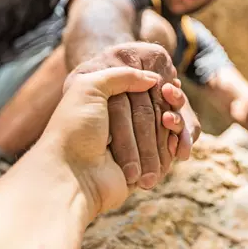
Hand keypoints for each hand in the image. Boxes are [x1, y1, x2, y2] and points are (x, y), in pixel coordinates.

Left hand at [68, 42, 191, 188]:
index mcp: (105, 104)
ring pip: (163, 131)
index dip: (156, 87)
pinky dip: (173, 145)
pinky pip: (166, 154)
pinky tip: (177, 140)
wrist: (70, 174)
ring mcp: (131, 146)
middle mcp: (117, 124)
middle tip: (171, 98)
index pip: (141, 92)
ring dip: (171, 125)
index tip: (168, 84)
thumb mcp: (89, 87)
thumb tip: (152, 78)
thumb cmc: (75, 128)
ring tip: (170, 120)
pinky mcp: (142, 167)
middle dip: (166, 106)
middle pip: (154, 111)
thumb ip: (121, 75)